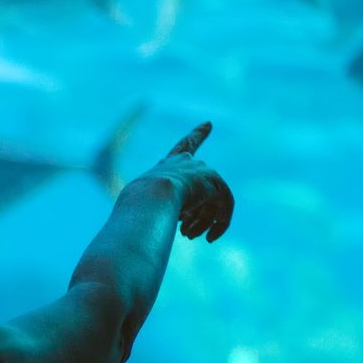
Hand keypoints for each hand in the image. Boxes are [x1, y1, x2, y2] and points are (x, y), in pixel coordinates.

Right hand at [132, 122, 233, 241]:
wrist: (151, 197)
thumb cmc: (138, 204)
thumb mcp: (140, 206)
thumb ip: (151, 209)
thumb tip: (154, 227)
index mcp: (169, 164)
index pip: (184, 146)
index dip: (196, 135)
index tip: (208, 124)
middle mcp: (188, 163)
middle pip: (200, 190)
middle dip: (197, 215)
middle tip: (187, 234)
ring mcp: (203, 172)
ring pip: (211, 202)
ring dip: (202, 222)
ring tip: (191, 236)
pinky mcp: (216, 184)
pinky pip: (224, 207)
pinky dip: (219, 224)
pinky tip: (210, 238)